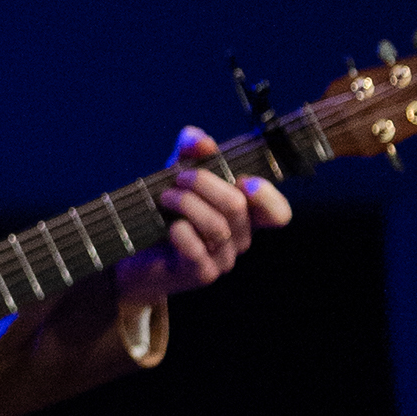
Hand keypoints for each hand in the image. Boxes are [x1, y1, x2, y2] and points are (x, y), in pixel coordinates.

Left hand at [117, 129, 289, 304]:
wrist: (138, 255)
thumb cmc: (167, 211)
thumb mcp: (179, 173)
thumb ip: (192, 151)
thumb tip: (203, 141)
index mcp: (245, 214)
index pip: (278, 213)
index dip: (267, 196)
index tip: (242, 180)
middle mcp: (240, 238)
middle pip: (237, 205)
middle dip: (204, 182)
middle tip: (179, 177)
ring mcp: (223, 259)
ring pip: (216, 226)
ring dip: (186, 203)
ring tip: (166, 197)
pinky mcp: (201, 274)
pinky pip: (196, 248)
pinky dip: (180, 230)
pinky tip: (169, 226)